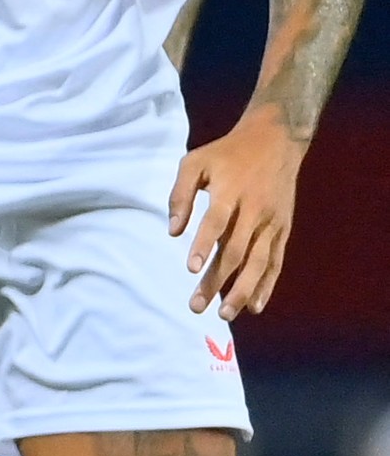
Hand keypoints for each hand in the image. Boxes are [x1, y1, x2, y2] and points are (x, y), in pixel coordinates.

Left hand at [170, 104, 303, 316]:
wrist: (276, 140)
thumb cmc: (227, 153)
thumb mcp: (194, 162)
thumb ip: (179, 195)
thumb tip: (172, 232)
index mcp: (231, 192)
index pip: (216, 223)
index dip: (204, 246)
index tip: (190, 269)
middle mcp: (254, 210)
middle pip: (236, 251)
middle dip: (217, 281)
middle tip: (196, 306)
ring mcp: (272, 222)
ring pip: (258, 262)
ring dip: (242, 290)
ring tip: (224, 314)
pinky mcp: (283, 229)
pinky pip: (275, 261)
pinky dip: (267, 284)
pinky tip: (255, 306)